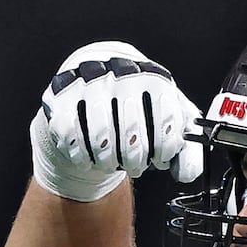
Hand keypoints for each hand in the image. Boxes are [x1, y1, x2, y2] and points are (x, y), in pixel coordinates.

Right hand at [30, 41, 204, 201]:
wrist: (98, 84)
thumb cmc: (138, 106)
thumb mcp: (168, 121)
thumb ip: (186, 148)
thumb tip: (185, 173)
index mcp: (153, 76)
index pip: (166, 116)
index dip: (164, 147)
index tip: (160, 158)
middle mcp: (120, 72)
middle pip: (131, 128)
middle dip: (135, 158)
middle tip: (136, 166)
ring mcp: (88, 82)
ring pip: (100, 135)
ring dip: (108, 160)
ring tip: (113, 162)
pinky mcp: (60, 94)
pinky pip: (70, 135)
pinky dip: (82, 155)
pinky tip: (90, 155)